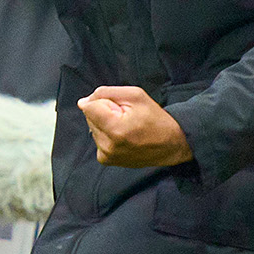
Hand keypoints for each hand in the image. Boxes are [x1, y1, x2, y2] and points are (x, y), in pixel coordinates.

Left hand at [78, 87, 193, 168]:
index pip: (89, 106)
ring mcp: (106, 155)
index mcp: (115, 128)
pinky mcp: (106, 160)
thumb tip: (83, 102)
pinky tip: (122, 136)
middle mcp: (107, 145)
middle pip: (89, 116)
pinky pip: (97, 138)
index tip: (121, 107)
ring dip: (105, 123)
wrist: (171, 144)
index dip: (105, 101)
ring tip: (126, 127)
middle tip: (126, 117)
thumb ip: (106, 93)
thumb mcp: (135, 95)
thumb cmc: (155, 118)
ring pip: (92, 127)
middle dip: (104, 112)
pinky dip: (106, 134)